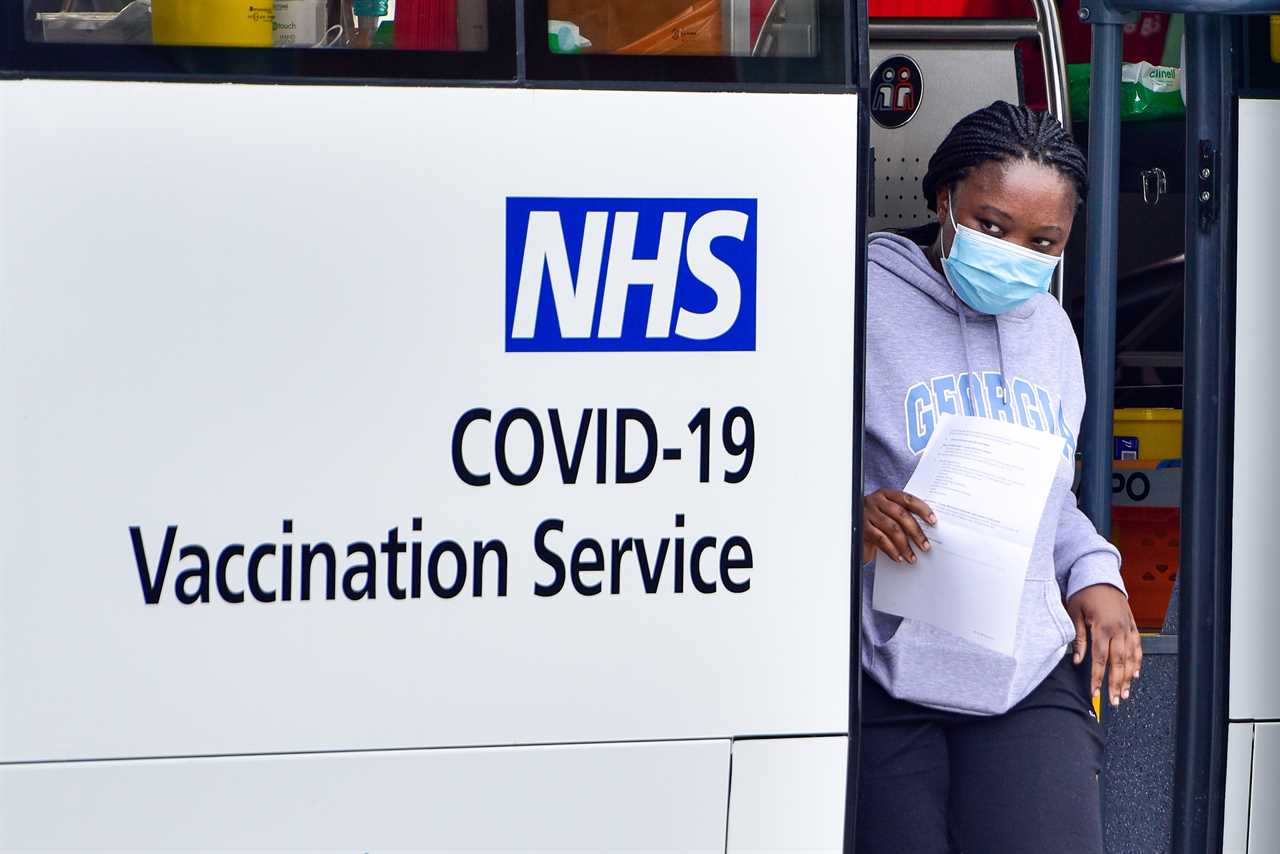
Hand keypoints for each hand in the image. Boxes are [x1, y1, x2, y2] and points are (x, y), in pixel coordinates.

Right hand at [862, 489, 935, 564]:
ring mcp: (867, 513)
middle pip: (901, 515)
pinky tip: (898, 557)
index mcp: (886, 494)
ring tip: (912, 557)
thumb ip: (902, 517)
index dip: (922, 509)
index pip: (907, 499)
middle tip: (925, 546)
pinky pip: (880, 539)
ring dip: (905, 546)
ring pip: (892, 528)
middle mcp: (876, 501)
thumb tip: (927, 530)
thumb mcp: (888, 515)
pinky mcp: (861, 527)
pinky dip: (891, 550)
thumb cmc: (875, 524)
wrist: (851, 531)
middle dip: (916, 532)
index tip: (933, 521)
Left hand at [1067, 583, 1141, 707]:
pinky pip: (1138, 647)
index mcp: (1102, 626)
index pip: (1100, 659)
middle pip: (1118, 663)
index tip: (1095, 692)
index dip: (1098, 678)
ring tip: (1125, 694)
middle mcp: (1119, 629)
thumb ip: (1078, 638)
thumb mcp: (1074, 613)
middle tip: (1114, 701)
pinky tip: (1135, 674)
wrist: (1100, 575)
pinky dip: (1137, 662)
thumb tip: (1077, 660)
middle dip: (1116, 684)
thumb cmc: (1084, 593)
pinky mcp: (1133, 626)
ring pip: (1131, 658)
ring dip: (1128, 677)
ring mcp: (1128, 628)